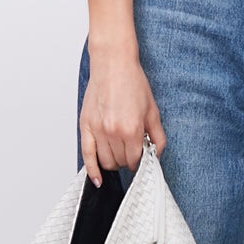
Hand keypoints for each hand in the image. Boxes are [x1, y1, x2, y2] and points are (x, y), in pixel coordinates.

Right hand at [80, 50, 164, 185]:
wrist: (113, 65)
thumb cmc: (132, 83)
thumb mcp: (153, 110)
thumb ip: (157, 136)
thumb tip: (157, 154)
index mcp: (132, 129)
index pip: (135, 160)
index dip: (140, 161)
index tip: (141, 157)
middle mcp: (113, 132)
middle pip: (120, 162)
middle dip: (127, 161)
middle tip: (130, 151)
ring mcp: (97, 130)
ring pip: (105, 162)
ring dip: (113, 163)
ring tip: (118, 154)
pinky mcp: (85, 126)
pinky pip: (87, 155)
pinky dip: (92, 170)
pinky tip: (97, 179)